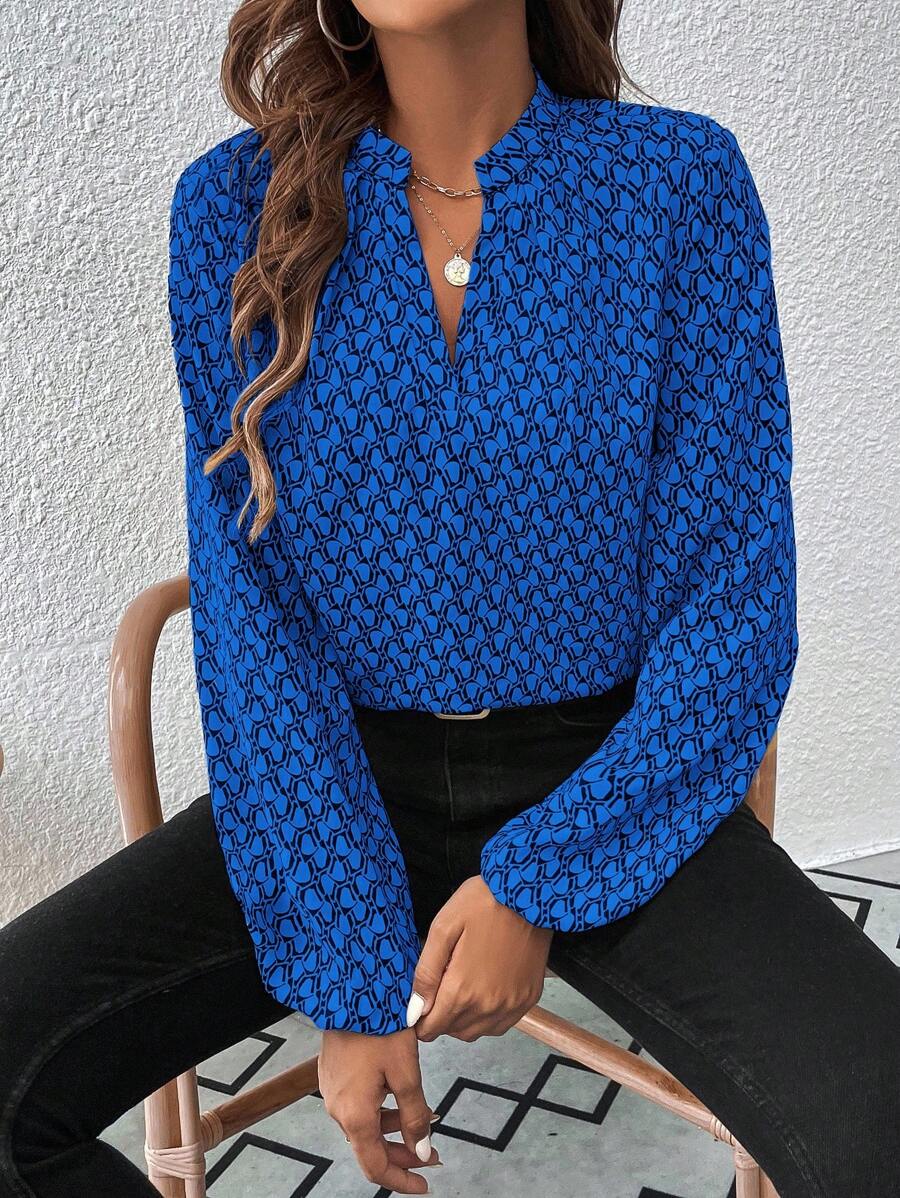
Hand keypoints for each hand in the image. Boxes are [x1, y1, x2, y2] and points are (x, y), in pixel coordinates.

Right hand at [318, 1026, 440, 1193]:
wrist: (351, 989)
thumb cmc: (380, 1027)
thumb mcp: (406, 1072)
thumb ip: (415, 1115)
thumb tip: (423, 1151)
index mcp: (354, 1114)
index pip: (375, 1167)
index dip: (401, 1180)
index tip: (424, 1186)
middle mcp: (337, 1109)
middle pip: (371, 1148)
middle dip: (404, 1155)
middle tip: (434, 1155)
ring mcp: (332, 1091)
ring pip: (365, 1126)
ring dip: (394, 1130)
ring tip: (426, 1121)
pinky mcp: (333, 1075)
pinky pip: (358, 1105)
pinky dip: (381, 1111)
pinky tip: (402, 1098)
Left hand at [410, 874, 551, 1041]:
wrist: (529, 892)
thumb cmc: (483, 903)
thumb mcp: (443, 929)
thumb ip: (426, 973)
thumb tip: (415, 1010)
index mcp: (462, 990)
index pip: (431, 1028)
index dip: (420, 1016)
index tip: (421, 1000)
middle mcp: (488, 1006)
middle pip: (452, 1031)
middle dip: (440, 1015)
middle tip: (442, 984)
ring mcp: (512, 1005)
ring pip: (476, 1031)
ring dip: (463, 1019)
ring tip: (462, 986)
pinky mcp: (528, 999)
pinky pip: (501, 1024)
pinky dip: (487, 1017)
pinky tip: (484, 992)